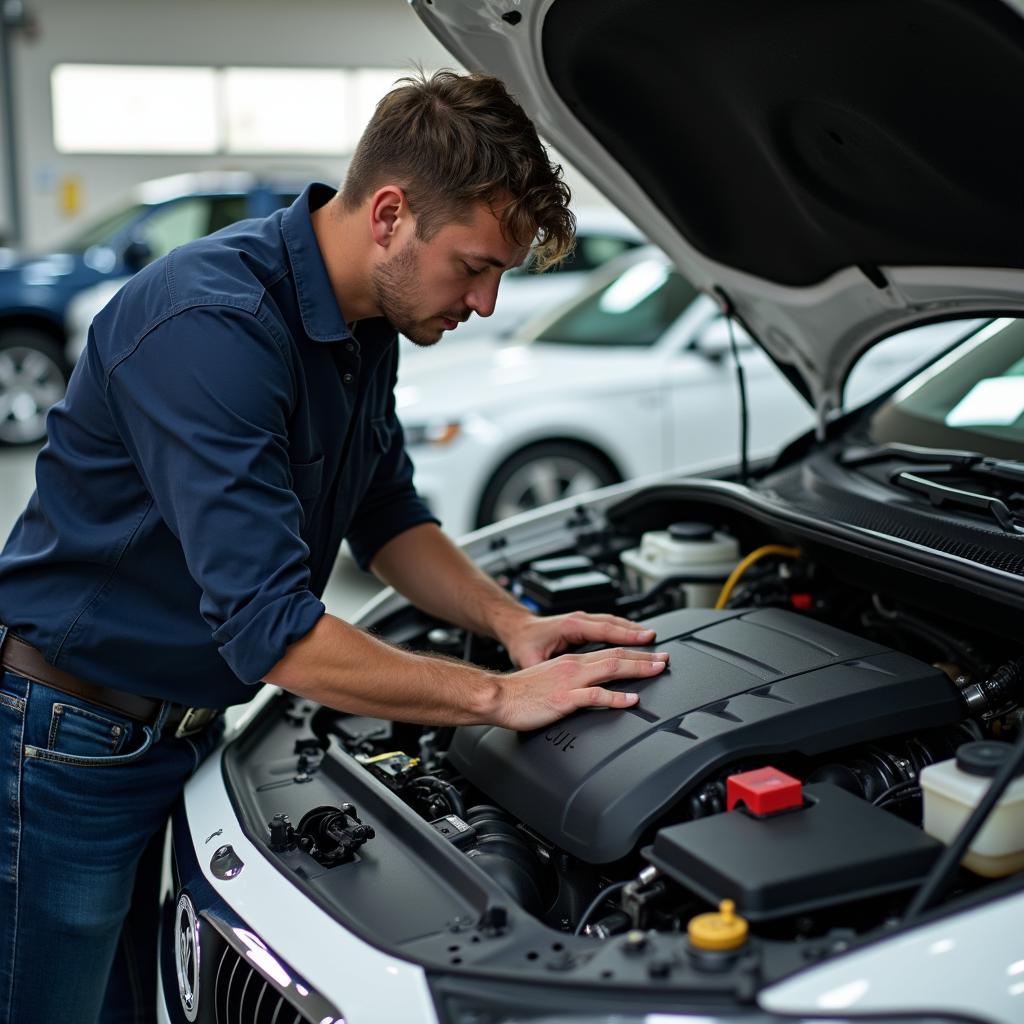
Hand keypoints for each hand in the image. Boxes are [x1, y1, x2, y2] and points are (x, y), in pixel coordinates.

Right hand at [493, 647, 668, 730]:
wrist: (498, 696)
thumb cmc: (520, 692)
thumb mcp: (550, 680)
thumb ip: (571, 682)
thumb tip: (590, 688)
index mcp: (571, 661)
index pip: (609, 652)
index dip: (634, 652)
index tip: (652, 655)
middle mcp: (574, 666)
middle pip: (616, 657)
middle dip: (643, 657)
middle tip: (665, 659)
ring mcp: (571, 682)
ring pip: (611, 669)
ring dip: (637, 669)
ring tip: (657, 670)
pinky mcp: (565, 699)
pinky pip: (596, 696)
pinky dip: (617, 697)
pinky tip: (631, 700)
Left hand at [499, 610, 658, 668]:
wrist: (514, 627)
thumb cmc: (522, 643)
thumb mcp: (531, 661)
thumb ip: (549, 672)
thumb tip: (563, 685)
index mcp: (571, 626)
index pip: (608, 632)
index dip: (630, 639)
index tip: (649, 644)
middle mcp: (579, 620)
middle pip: (616, 627)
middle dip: (640, 637)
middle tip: (660, 649)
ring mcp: (582, 620)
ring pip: (614, 623)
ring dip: (634, 632)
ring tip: (652, 641)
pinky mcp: (582, 624)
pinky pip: (608, 625)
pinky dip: (623, 630)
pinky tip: (633, 636)